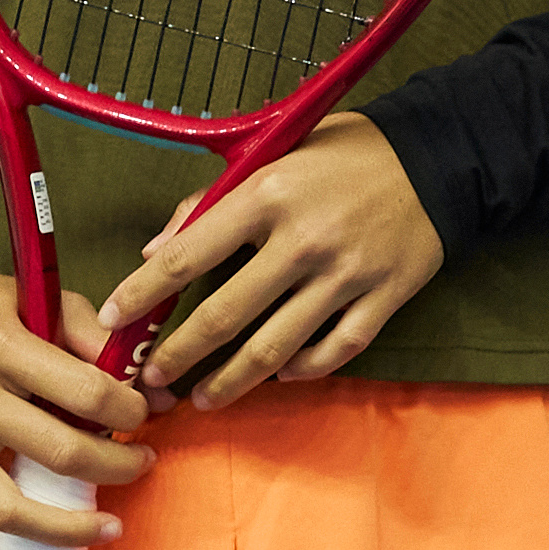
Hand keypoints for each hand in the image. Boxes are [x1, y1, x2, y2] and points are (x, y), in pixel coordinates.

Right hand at [0, 275, 152, 549]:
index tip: (138, 413)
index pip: (84, 392)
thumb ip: (92, 336)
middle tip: (139, 462)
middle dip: (116, 466)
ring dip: (68, 528)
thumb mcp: (33, 298)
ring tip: (109, 527)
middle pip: (58, 453)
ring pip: (8, 506)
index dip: (127, 410)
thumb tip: (151, 389)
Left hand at [96, 112, 442, 410]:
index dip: (145, 290)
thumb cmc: (338, 153)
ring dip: (234, 379)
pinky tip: (278, 376)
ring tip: (204, 397)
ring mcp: (345, 274)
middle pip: (228, 313)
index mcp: (265, 194)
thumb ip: (209, 201)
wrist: (434, 158)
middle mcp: (302, 240)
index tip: (114, 317)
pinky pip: (335, 350)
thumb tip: (154, 250)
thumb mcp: (269, 152)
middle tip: (153, 377)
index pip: (188, 253)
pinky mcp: (384, 298)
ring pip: (278, 346)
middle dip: (182, 353)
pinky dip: (303, 369)